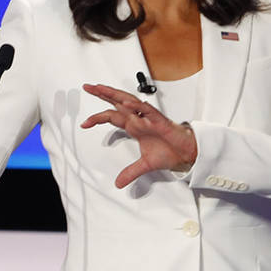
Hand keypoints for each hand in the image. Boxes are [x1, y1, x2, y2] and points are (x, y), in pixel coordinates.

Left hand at [81, 83, 197, 187]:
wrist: (187, 152)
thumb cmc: (169, 151)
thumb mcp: (145, 165)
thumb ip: (130, 172)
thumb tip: (119, 183)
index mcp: (134, 126)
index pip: (112, 117)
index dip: (97, 118)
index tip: (84, 123)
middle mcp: (139, 119)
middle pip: (117, 103)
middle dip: (102, 94)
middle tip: (88, 87)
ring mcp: (149, 119)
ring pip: (130, 102)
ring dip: (116, 95)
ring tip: (102, 89)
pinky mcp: (160, 121)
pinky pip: (148, 111)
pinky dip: (138, 106)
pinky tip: (128, 103)